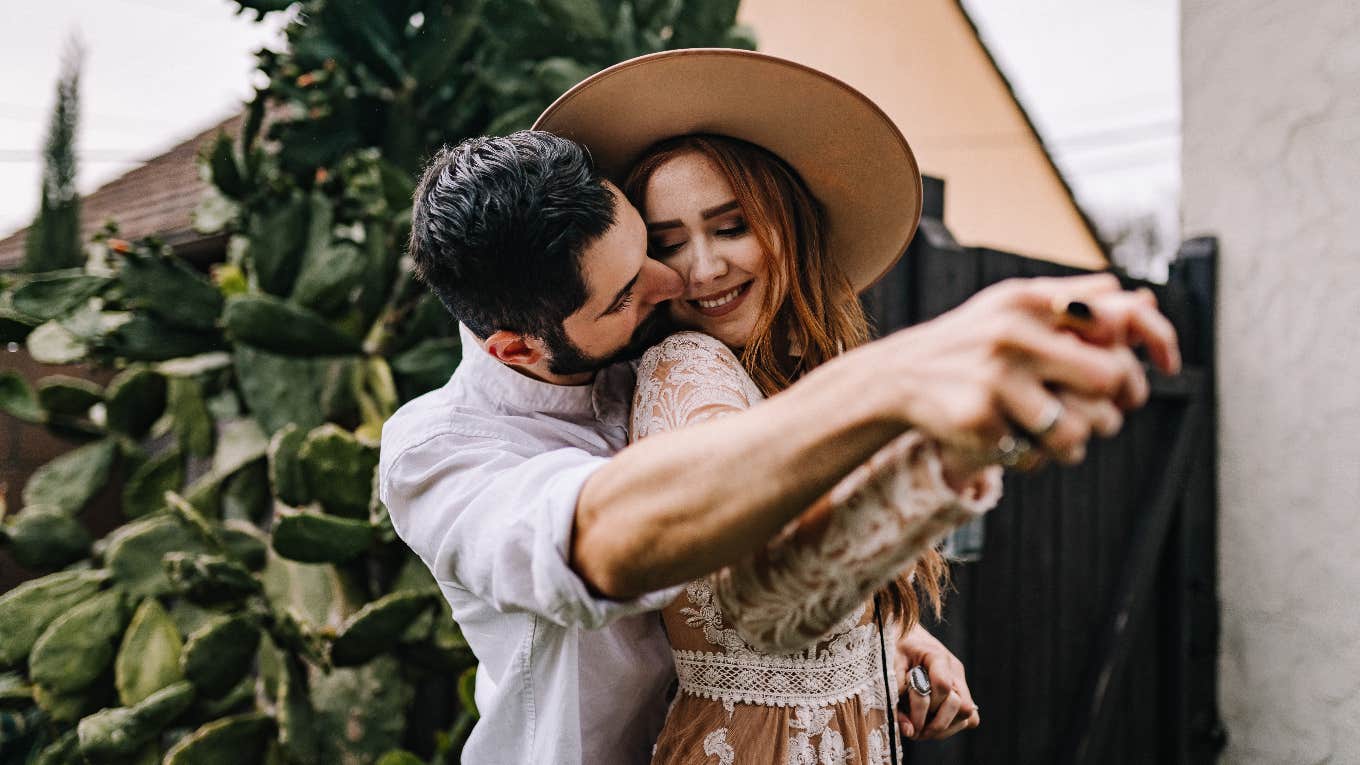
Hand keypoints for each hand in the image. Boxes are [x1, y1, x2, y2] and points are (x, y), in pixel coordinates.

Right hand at [864, 274, 1172, 467]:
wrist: (899, 375)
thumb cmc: (970, 340)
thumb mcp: (1013, 306)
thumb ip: (1073, 299)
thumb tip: (1138, 296)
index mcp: (1030, 300)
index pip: (1119, 317)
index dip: (1158, 340)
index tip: (1170, 366)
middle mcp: (1014, 333)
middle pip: (1107, 379)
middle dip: (1114, 405)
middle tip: (1106, 414)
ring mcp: (994, 377)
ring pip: (1076, 432)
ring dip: (1073, 444)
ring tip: (1055, 437)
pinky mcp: (978, 420)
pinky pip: (1032, 455)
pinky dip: (1028, 456)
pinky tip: (1008, 439)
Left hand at [893, 623, 978, 740]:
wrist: (903, 632)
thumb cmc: (894, 647)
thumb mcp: (888, 665)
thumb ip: (895, 695)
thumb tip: (909, 730)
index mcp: (937, 656)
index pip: (943, 685)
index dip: (925, 707)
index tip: (908, 720)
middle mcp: (954, 669)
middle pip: (961, 705)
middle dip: (937, 723)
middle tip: (915, 731)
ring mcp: (960, 681)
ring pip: (968, 714)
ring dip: (944, 727)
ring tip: (922, 730)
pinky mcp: (962, 692)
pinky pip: (971, 717)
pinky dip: (954, 725)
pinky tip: (933, 725)